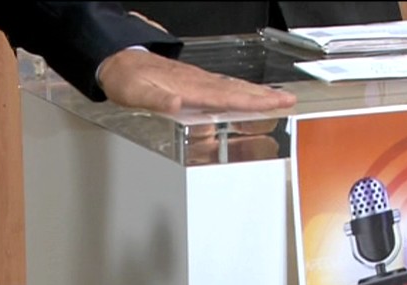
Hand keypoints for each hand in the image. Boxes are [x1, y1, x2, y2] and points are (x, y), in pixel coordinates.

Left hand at [97, 49, 296, 113]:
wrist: (118, 60)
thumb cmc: (126, 79)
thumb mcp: (135, 93)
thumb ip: (156, 99)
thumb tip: (177, 102)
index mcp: (189, 87)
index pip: (227, 96)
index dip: (252, 101)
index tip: (274, 103)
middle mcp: (197, 82)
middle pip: (237, 90)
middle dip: (265, 96)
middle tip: (289, 100)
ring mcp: (198, 81)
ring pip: (233, 87)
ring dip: (257, 93)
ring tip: (278, 98)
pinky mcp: (195, 82)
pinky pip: (224, 88)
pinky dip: (240, 92)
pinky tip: (247, 95)